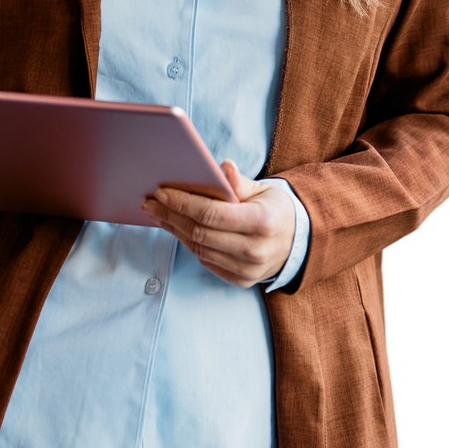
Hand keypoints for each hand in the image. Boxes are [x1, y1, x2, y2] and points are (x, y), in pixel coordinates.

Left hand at [141, 159, 295, 287]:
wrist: (298, 242)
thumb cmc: (276, 209)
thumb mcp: (265, 190)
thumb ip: (240, 182)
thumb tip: (221, 167)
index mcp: (262, 222)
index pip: (212, 213)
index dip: (183, 203)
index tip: (162, 192)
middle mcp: (255, 250)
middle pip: (200, 233)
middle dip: (170, 216)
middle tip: (150, 202)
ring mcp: (247, 269)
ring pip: (199, 249)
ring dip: (175, 230)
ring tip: (158, 214)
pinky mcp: (240, 280)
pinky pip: (206, 261)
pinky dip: (189, 243)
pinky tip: (177, 228)